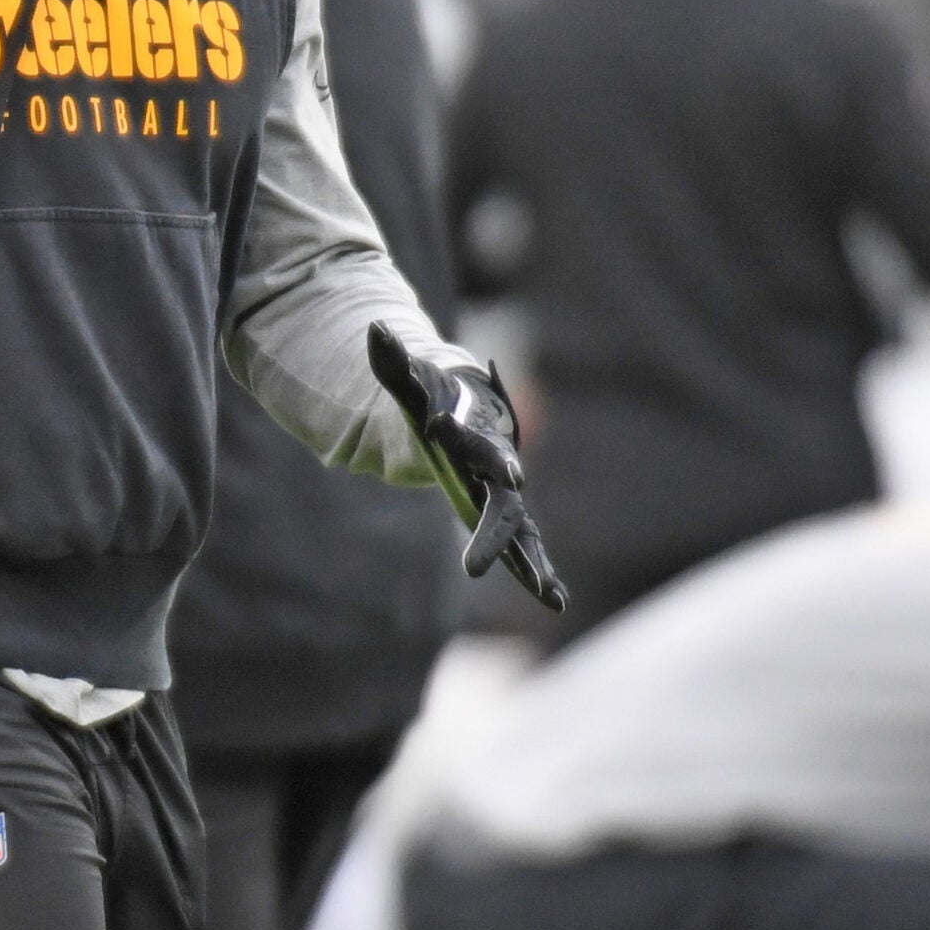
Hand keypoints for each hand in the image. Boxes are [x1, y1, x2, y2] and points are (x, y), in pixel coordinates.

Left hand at [366, 322, 568, 611]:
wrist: (465, 410)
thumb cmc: (433, 396)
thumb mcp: (407, 381)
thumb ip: (391, 359)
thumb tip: (373, 329)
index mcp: (472, 434)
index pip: (471, 439)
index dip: (465, 439)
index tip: (446, 434)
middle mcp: (496, 465)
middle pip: (500, 499)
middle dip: (497, 523)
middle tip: (504, 539)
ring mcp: (503, 493)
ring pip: (520, 531)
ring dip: (533, 559)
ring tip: (550, 593)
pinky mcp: (503, 514)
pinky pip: (521, 547)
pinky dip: (537, 570)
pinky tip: (556, 600)